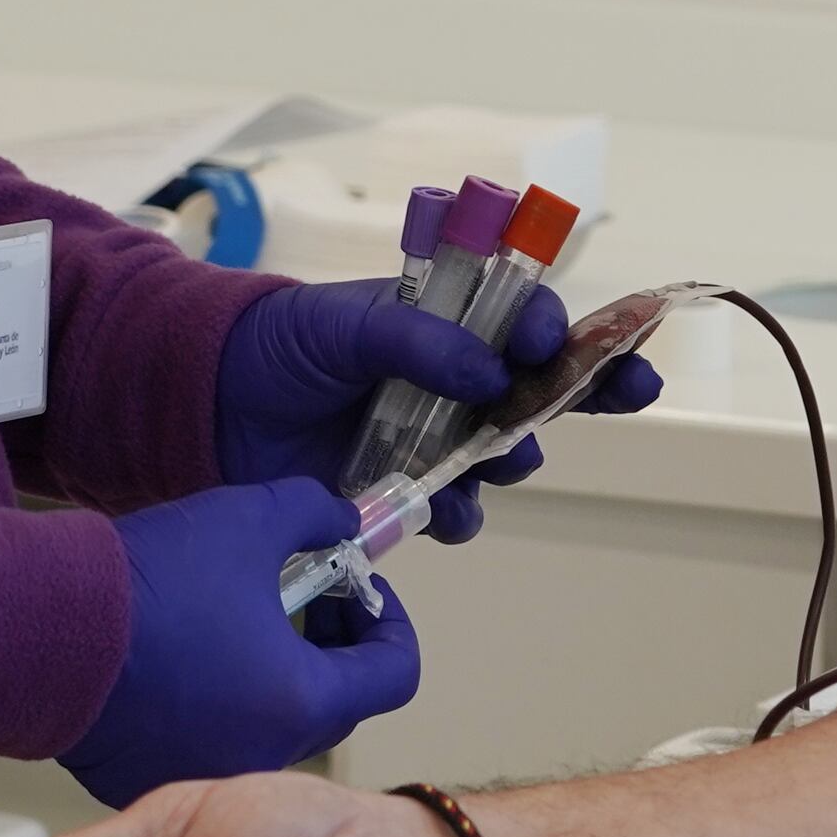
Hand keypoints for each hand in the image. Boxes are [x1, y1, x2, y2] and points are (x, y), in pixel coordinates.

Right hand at [61, 477, 423, 807]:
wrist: (31, 629)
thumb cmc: (147, 583)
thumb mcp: (253, 518)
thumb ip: (316, 514)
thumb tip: (342, 520)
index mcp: (302, 703)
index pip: (396, 675)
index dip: (389, 622)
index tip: (357, 588)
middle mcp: (263, 755)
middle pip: (335, 700)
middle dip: (329, 641)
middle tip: (303, 589)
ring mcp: (205, 772)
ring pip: (271, 722)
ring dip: (273, 671)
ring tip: (236, 613)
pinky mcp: (148, 777)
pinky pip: (208, 740)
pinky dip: (215, 702)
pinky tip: (184, 653)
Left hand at [209, 278, 662, 539]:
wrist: (211, 405)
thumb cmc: (282, 344)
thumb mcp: (346, 323)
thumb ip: (418, 340)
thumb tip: (489, 372)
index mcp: (447, 325)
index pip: (523, 321)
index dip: (556, 330)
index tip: (557, 342)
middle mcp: (453, 383)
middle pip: (543, 389)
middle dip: (589, 390)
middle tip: (625, 389)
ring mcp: (432, 440)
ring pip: (506, 456)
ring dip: (514, 458)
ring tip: (498, 457)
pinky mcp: (402, 493)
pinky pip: (455, 512)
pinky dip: (457, 514)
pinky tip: (439, 509)